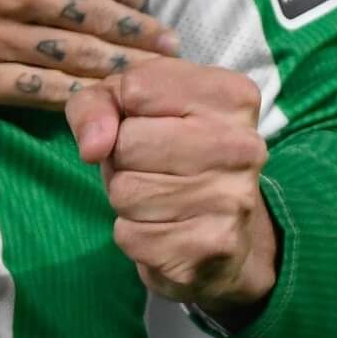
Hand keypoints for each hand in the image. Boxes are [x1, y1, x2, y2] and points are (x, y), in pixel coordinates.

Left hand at [67, 58, 277, 316]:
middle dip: (121, 158)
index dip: (123, 111)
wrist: (219, 231)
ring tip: (158, 196)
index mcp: (230, 95)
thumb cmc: (166, 149)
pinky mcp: (215, 248)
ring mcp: (234, 199)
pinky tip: (166, 228)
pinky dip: (135, 235)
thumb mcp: (126, 107)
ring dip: (126, 198)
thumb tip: (92, 147)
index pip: (135, 88)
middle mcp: (244, 145)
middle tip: (150, 166)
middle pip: (128, 144)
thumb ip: (95, 105)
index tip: (150, 122)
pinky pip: (132, 236)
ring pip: (126, 193)